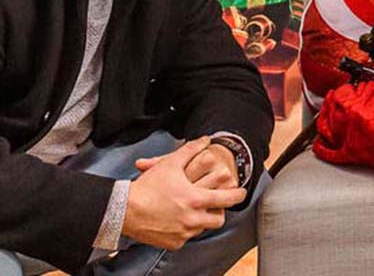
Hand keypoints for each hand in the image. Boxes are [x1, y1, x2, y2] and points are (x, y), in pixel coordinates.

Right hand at [122, 137, 246, 249]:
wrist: (123, 210)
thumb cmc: (147, 186)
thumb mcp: (171, 163)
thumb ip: (191, 149)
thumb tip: (205, 140)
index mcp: (196, 199)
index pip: (228, 199)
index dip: (238, 195)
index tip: (240, 193)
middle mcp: (192, 219)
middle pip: (219, 219)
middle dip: (220, 211)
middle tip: (216, 204)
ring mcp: (183, 233)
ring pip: (202, 228)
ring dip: (202, 220)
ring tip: (196, 210)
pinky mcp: (173, 243)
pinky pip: (186, 238)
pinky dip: (186, 230)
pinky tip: (180, 220)